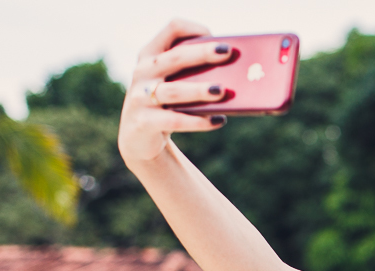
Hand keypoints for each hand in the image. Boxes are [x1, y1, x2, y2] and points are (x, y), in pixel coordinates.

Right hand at [118, 19, 231, 165]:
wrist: (139, 137)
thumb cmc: (166, 103)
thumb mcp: (172, 81)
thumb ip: (192, 72)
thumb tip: (234, 72)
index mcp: (151, 54)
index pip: (172, 29)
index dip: (194, 29)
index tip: (217, 39)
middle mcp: (143, 72)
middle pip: (174, 57)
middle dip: (202, 54)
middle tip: (227, 53)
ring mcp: (140, 97)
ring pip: (174, 91)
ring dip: (200, 90)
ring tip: (222, 91)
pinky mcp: (144, 122)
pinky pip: (175, 121)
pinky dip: (199, 122)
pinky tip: (219, 120)